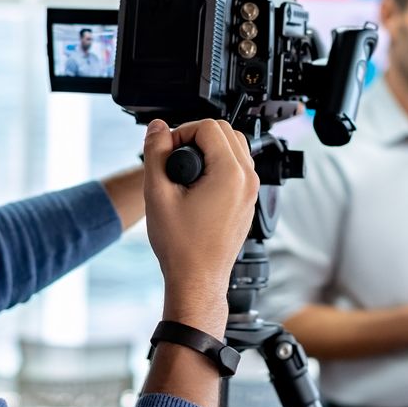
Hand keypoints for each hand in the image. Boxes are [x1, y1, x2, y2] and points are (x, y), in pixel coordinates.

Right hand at [143, 119, 258, 336]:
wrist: (197, 280)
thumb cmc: (181, 246)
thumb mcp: (158, 194)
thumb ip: (156, 153)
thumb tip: (157, 127)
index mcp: (230, 174)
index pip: (208, 127)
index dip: (181, 132)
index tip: (167, 152)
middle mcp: (248, 180)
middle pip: (225, 131)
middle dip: (196, 136)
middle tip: (174, 159)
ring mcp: (251, 192)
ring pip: (234, 148)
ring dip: (208, 150)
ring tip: (184, 172)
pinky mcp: (247, 202)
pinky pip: (237, 169)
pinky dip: (218, 166)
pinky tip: (196, 186)